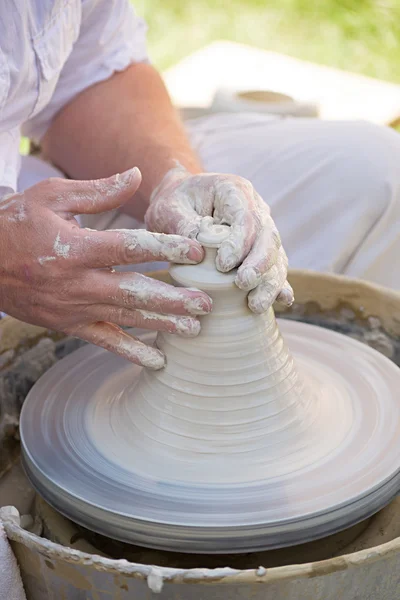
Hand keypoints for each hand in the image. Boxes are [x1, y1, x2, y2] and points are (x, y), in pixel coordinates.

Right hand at [0, 168, 210, 368]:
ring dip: (162, 324)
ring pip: (125, 318)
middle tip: (206, 302)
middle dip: (172, 299)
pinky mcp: (68, 324)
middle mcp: (77, 282)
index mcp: (76, 247)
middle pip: (134, 292)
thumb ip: (98, 191)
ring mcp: (73, 308)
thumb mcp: (52, 197)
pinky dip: (131, 351)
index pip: (129, 248)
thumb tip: (135, 174)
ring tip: (194, 329)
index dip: (165, 248)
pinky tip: (158, 361)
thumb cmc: (17, 223)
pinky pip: (104, 341)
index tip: (195, 251)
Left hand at [145, 166, 292, 312]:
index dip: (239, 243)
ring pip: (276, 255)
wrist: (181, 203)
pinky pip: (276, 267)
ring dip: (270, 281)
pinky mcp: (261, 249)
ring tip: (257, 305)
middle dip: (260, 264)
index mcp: (234, 191)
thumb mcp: (169, 209)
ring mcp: (262, 229)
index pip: (245, 217)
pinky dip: (279, 284)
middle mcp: (256, 208)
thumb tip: (198, 251)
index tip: (223, 266)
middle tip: (244, 284)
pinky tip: (284, 300)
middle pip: (268, 237)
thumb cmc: (174, 203)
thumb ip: (182, 226)